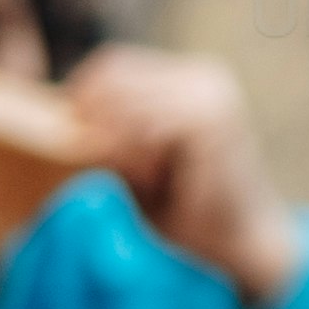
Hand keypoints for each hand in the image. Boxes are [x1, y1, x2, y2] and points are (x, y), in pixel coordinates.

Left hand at [65, 46, 305, 308]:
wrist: (246, 244)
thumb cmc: (190, 212)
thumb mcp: (140, 164)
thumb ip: (111, 135)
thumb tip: (62, 115)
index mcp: (191, 78)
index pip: (115, 64)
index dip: (84, 92)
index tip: (73, 133)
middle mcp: (204, 76)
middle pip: (116, 75)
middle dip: (97, 117)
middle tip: (107, 162)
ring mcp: (210, 94)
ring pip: (126, 100)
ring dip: (119, 141)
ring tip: (142, 177)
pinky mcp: (211, 121)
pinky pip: (146, 127)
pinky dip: (137, 154)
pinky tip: (154, 179)